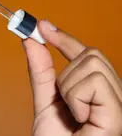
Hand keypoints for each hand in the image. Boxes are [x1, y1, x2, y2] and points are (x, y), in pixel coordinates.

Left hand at [23, 20, 121, 135]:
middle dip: (65, 72)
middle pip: (92, 54)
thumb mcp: (44, 102)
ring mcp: (119, 104)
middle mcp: (113, 96)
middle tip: (62, 100)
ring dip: (69, 88)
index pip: (88, 55)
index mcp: (98, 94)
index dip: (66, 38)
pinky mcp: (120, 114)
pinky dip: (77, 98)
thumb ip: (41, 73)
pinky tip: (80, 119)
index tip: (42, 25)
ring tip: (72, 115)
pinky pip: (95, 82)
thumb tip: (32, 40)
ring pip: (93, 64)